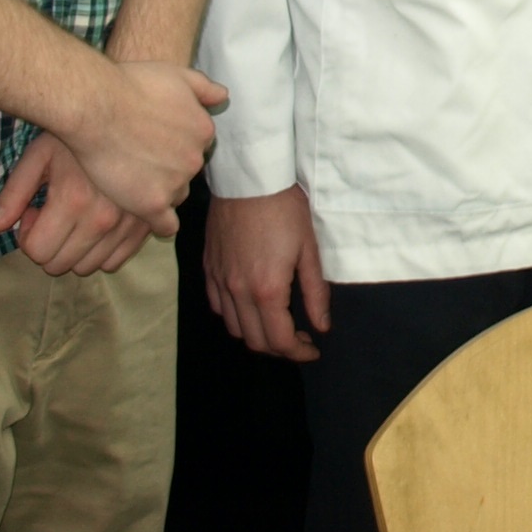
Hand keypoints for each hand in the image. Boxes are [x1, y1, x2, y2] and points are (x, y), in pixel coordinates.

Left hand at [0, 133, 156, 276]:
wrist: (127, 116)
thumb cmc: (76, 134)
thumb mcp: (38, 155)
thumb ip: (12, 194)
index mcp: (74, 200)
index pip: (38, 252)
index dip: (28, 235)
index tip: (34, 211)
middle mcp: (103, 218)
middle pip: (61, 264)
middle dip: (48, 244)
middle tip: (52, 213)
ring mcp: (128, 225)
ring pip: (88, 267)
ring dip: (74, 249)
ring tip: (75, 216)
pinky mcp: (144, 226)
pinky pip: (114, 262)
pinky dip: (100, 251)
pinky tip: (97, 223)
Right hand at [70, 56, 227, 224]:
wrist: (97, 106)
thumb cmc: (131, 84)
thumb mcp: (176, 74)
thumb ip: (203, 87)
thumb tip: (223, 97)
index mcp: (203, 130)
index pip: (195, 146)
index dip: (175, 145)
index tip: (155, 142)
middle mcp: (195, 159)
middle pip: (186, 171)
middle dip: (169, 168)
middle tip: (140, 159)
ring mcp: (175, 183)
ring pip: (175, 195)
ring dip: (161, 191)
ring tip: (134, 181)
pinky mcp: (152, 204)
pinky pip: (166, 225)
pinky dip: (160, 223)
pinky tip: (146, 215)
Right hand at [205, 187, 330, 359]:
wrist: (249, 178)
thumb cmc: (284, 209)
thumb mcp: (309, 249)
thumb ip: (315, 292)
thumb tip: (322, 326)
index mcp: (267, 289)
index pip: (280, 340)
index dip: (299, 352)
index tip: (313, 349)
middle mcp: (238, 291)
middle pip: (255, 341)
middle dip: (279, 349)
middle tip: (298, 338)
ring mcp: (219, 280)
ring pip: (234, 327)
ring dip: (256, 335)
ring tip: (276, 324)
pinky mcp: (208, 268)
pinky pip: (217, 306)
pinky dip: (234, 316)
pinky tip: (250, 306)